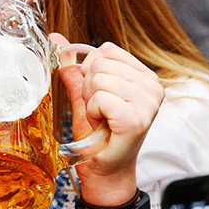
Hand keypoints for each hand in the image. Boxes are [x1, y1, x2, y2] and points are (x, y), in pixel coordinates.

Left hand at [50, 33, 163, 206]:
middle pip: (99, 63)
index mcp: (145, 75)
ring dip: (90, 102)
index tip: (98, 97)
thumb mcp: (84, 94)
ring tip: (102, 119)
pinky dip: (93, 112)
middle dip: (89, 88)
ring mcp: (148, 102)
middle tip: (99, 112)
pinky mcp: (137, 118)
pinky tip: (103, 125)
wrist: (103, 169)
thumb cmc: (97, 132)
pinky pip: (99, 98)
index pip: (106, 50)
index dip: (90, 73)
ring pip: (97, 78)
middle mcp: (153, 86)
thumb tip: (55, 39)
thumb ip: (73, 66)